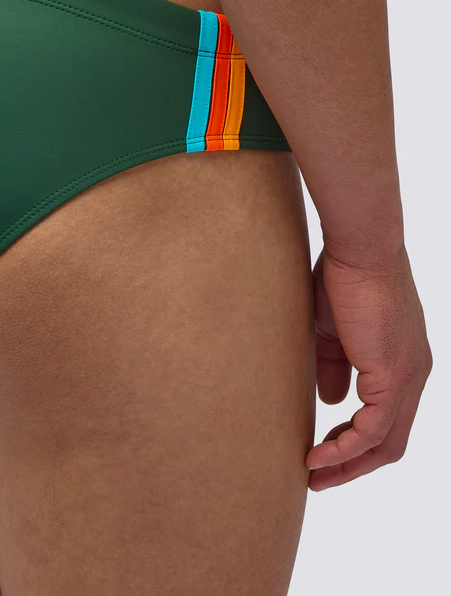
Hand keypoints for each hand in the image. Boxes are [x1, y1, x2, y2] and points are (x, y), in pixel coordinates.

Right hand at [306, 243, 431, 490]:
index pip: (386, 419)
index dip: (353, 442)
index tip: (320, 450)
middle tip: (316, 477)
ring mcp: (408, 378)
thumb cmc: (343, 276)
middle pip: (390, 442)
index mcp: (402, 363)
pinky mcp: (394, 376)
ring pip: (385, 443)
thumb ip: (334, 367)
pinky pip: (373, 429)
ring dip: (347, 465)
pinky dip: (345, 449)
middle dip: (351, 465)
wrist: (359, 248)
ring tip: (312, 474)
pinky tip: (316, 455)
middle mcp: (414, 376)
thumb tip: (332, 402)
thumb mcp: (333, 331)